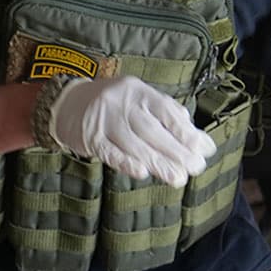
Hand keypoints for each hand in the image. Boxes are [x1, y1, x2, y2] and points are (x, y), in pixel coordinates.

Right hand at [43, 73, 213, 186]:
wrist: (66, 104)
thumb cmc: (113, 105)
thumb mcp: (139, 99)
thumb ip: (166, 114)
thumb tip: (196, 136)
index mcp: (138, 91)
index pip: (166, 111)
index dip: (186, 131)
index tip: (204, 149)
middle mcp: (121, 102)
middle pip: (151, 129)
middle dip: (176, 151)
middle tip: (195, 168)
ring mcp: (103, 120)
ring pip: (133, 143)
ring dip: (157, 162)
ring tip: (177, 178)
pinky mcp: (89, 138)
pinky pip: (109, 151)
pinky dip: (125, 162)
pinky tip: (141, 172)